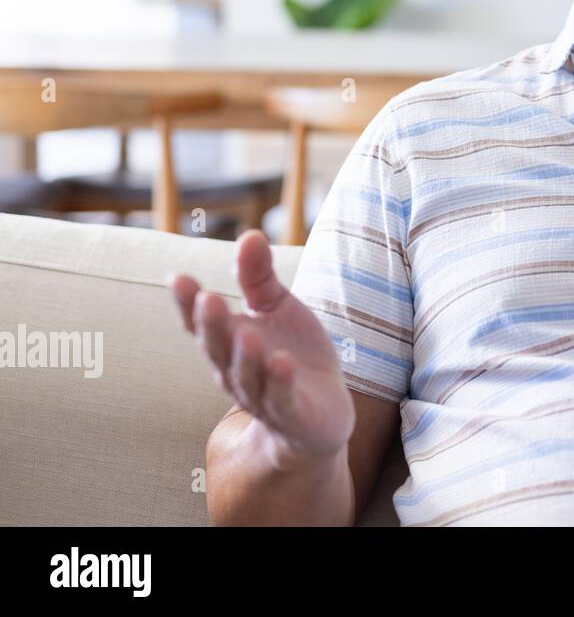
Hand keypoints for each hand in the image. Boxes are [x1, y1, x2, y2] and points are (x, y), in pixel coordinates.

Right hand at [170, 230, 354, 462]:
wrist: (320, 412)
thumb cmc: (290, 352)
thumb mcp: (276, 308)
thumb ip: (259, 277)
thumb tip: (249, 234)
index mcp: (228, 343)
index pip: (202, 323)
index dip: (188, 304)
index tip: (178, 278)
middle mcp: (236, 372)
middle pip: (219, 349)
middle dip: (212, 325)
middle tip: (208, 298)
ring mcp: (262, 396)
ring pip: (247, 377)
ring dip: (245, 356)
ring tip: (245, 333)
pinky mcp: (292, 414)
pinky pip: (282, 399)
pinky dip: (280, 383)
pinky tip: (282, 364)